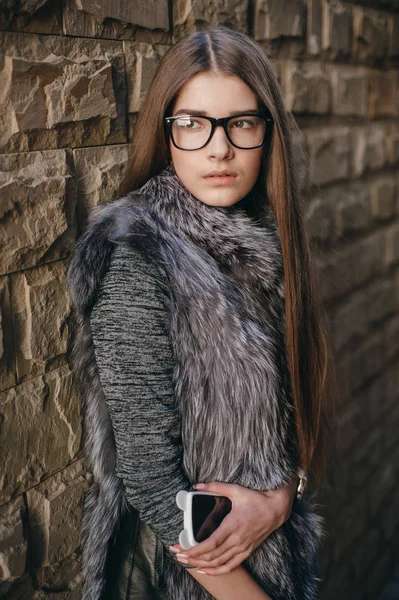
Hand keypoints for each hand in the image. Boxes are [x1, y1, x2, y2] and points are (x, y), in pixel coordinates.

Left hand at [169, 478, 297, 574]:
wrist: (276, 509)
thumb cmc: (256, 499)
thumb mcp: (236, 490)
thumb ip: (216, 487)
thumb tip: (197, 485)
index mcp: (233, 524)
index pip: (211, 543)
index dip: (196, 550)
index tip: (183, 551)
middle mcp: (237, 539)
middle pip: (212, 555)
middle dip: (193, 557)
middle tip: (178, 555)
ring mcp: (242, 547)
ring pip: (219, 563)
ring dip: (201, 564)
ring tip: (186, 562)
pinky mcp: (246, 551)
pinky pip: (230, 566)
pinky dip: (216, 571)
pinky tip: (205, 570)